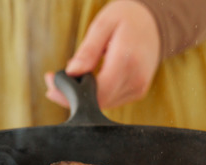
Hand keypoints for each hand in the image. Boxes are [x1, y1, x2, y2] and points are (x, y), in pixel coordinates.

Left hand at [45, 0, 160, 109]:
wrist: (154, 22)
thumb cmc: (127, 19)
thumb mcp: (103, 25)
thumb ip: (88, 51)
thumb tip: (72, 72)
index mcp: (128, 62)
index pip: (97, 93)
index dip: (71, 94)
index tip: (52, 83)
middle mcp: (136, 79)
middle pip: (98, 102)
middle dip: (71, 96)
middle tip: (53, 81)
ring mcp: (138, 88)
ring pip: (102, 104)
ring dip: (82, 96)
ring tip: (68, 78)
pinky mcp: (137, 92)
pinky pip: (110, 100)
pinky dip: (94, 93)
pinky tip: (85, 79)